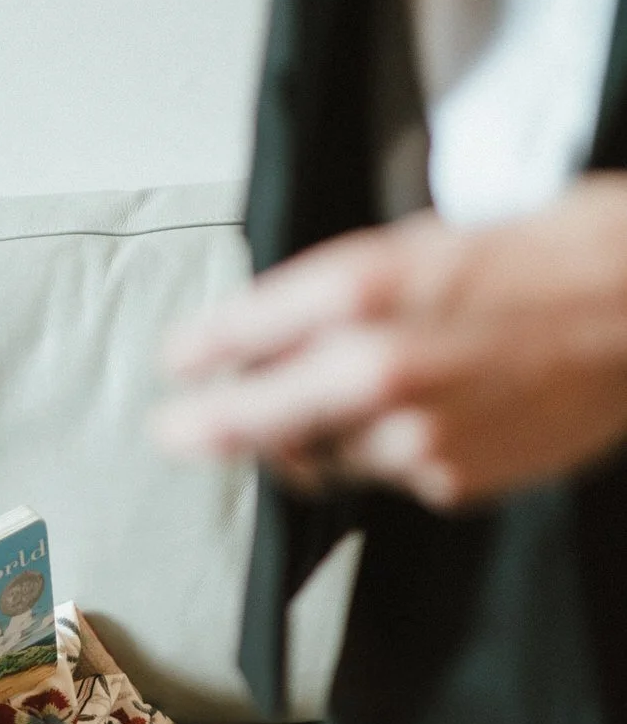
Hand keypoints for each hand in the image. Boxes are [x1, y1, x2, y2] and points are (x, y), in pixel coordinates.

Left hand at [152, 175, 626, 510]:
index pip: (237, 336)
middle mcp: (373, 368)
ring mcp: (411, 436)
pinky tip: (441, 412)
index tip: (175, 365)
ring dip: (317, 438)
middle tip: (178, 432)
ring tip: (364, 399)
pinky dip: (393, 452)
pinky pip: (388, 475)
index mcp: (361, 289)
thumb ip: (340, 292)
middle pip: (251, 423)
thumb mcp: (427, 241)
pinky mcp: (448, 482)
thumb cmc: (547, 256)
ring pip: (321, 456)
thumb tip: (271, 334)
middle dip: (208, 427)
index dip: (196, 355)